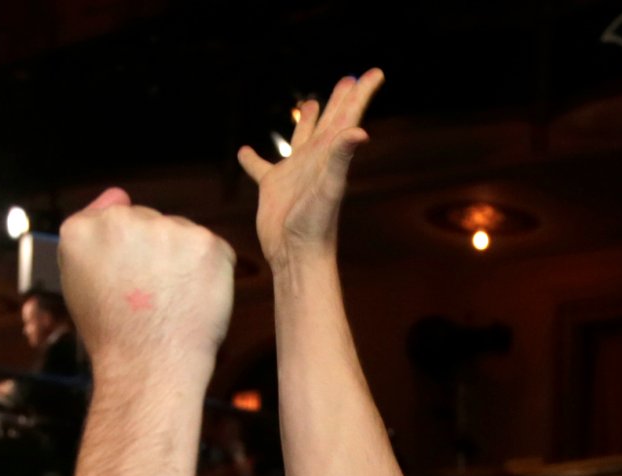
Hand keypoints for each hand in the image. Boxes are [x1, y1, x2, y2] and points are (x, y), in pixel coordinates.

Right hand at [56, 187, 235, 370]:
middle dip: (155, 253)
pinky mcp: (206, 243)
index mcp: (82, 229)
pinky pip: (213, 249)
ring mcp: (166, 228)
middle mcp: (122, 219)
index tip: (124, 285)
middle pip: (149, 222)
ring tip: (173, 302)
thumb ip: (93, 235)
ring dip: (183, 259)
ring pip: (181, 233)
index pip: (112, 219)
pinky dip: (211, 272)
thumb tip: (119, 193)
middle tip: (151, 299)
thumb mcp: (79, 283)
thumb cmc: (114, 335)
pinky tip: (196, 300)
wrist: (149, 369)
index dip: (125, 255)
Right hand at [236, 68, 382, 268]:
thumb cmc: (315, 226)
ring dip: (305, 121)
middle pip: (330, 122)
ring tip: (309, 103)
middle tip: (349, 80)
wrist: (295, 256)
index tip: (376, 73)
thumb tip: (359, 131)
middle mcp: (314, 160)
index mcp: (329, 155)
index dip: (362, 94)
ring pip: (300, 139)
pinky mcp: (272, 187)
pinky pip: (260, 168)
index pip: (349, 116)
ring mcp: (294, 173)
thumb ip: (341, 158)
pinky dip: (252, 159)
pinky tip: (244, 151)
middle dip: (341, 100)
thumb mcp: (329, 188)